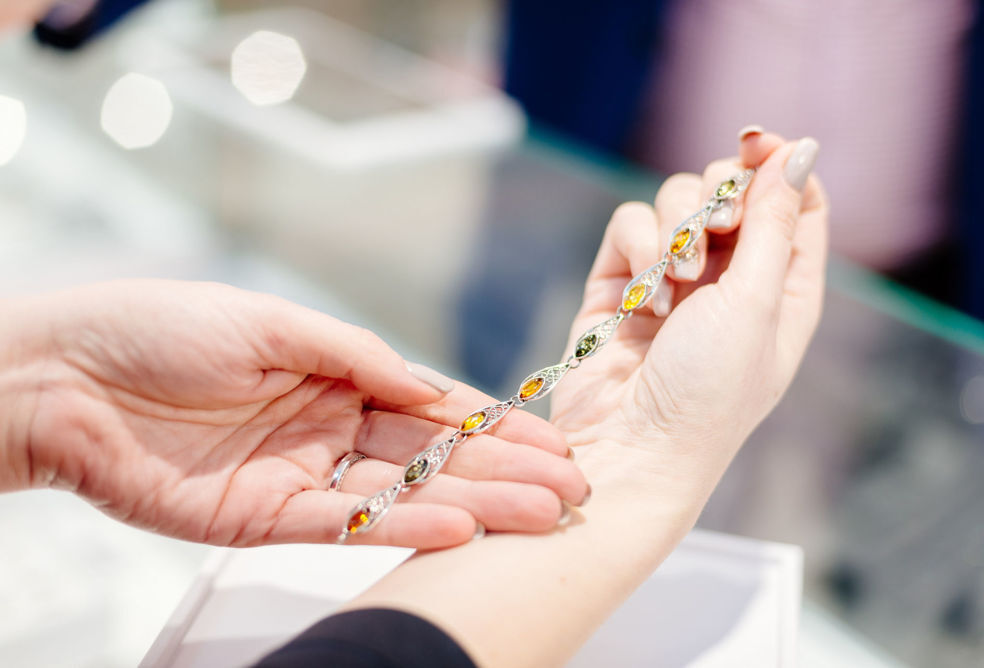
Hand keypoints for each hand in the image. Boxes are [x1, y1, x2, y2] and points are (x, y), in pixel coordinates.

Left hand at [0, 280, 586, 548]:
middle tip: (569, 490)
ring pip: (401, 496)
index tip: (550, 440)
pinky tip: (455, 528)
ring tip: (538, 514)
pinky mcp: (263, 521)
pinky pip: (342, 527)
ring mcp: (301, 478)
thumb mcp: (272, 323)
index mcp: (336, 376)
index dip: (493, 423)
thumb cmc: (163, 329)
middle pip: (431, 456)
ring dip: (472, 504)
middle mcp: (330, 430)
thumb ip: (356, 356)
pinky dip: (399, 529)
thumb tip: (427, 383)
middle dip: (503, 471)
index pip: (431, 405)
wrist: (66, 377)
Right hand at [550, 132, 826, 503]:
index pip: (794, 201)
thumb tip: (797, 148)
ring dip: (675, 229)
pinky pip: (629, 227)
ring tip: (676, 279)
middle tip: (715, 225)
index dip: (778, 166)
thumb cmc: (708, 391)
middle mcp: (732, 279)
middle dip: (719, 195)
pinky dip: (635, 247)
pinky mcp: (621, 283)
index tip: (757, 146)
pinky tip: (643, 294)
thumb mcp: (757, 302)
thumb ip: (772, 220)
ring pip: (676, 202)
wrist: (631, 446)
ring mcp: (674, 279)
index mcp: (783, 287)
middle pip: (732, 190)